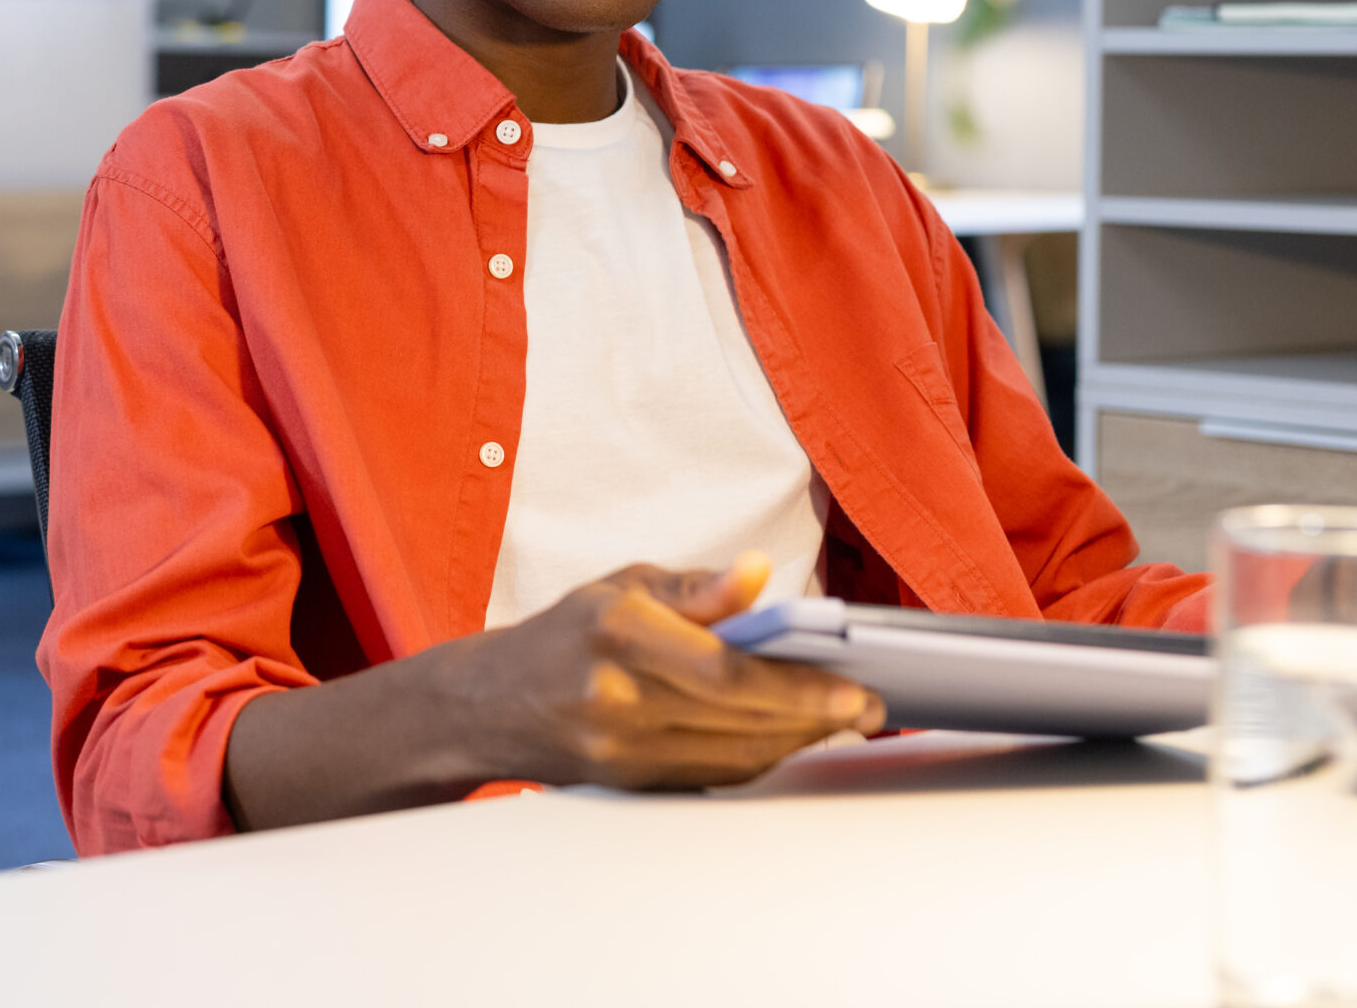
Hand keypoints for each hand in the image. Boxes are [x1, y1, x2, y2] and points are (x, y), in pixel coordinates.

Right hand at [468, 553, 882, 790]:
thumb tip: (758, 574)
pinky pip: (714, 776)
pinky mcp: (629, 783)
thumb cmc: (565, 635)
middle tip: (869, 707)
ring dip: (795, 740)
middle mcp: (616, 698)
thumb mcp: (623, 586)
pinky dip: (760, 758)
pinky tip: (788, 737)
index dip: (799, 686)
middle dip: (815, 716)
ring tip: (840, 719)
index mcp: (617, 634)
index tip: (854, 688)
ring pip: (734, 756)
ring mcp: (620, 750)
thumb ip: (697, 588)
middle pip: (740, 720)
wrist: (487, 704)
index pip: (728, 672)